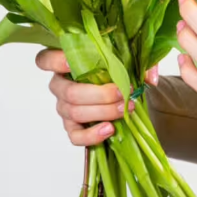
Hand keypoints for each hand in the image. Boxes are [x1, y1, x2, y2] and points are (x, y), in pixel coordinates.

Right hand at [34, 49, 160, 147]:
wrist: (127, 94)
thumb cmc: (120, 72)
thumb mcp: (131, 61)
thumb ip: (142, 63)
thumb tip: (151, 78)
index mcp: (67, 63)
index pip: (45, 59)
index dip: (54, 61)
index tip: (71, 61)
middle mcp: (60, 86)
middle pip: (68, 92)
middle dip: (98, 94)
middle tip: (122, 93)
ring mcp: (64, 108)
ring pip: (74, 112)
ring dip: (103, 111)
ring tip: (125, 109)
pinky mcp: (73, 128)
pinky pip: (75, 137)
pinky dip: (93, 135)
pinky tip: (110, 129)